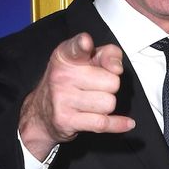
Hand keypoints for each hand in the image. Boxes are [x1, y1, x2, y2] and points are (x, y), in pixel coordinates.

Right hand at [18, 32, 134, 158]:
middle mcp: (61, 76)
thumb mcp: (85, 60)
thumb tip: (116, 67)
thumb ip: (108, 54)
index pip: (76, 48)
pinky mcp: (66, 120)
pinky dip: (118, 124)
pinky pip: (103, 123)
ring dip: (106, 105)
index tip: (85, 43)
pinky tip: (126, 123)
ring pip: (109, 103)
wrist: (42, 113)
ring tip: (92, 102)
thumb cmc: (70, 82)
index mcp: (66, 56)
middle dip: (110, 87)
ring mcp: (62, 98)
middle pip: (112, 82)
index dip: (83, 45)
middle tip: (96, 87)